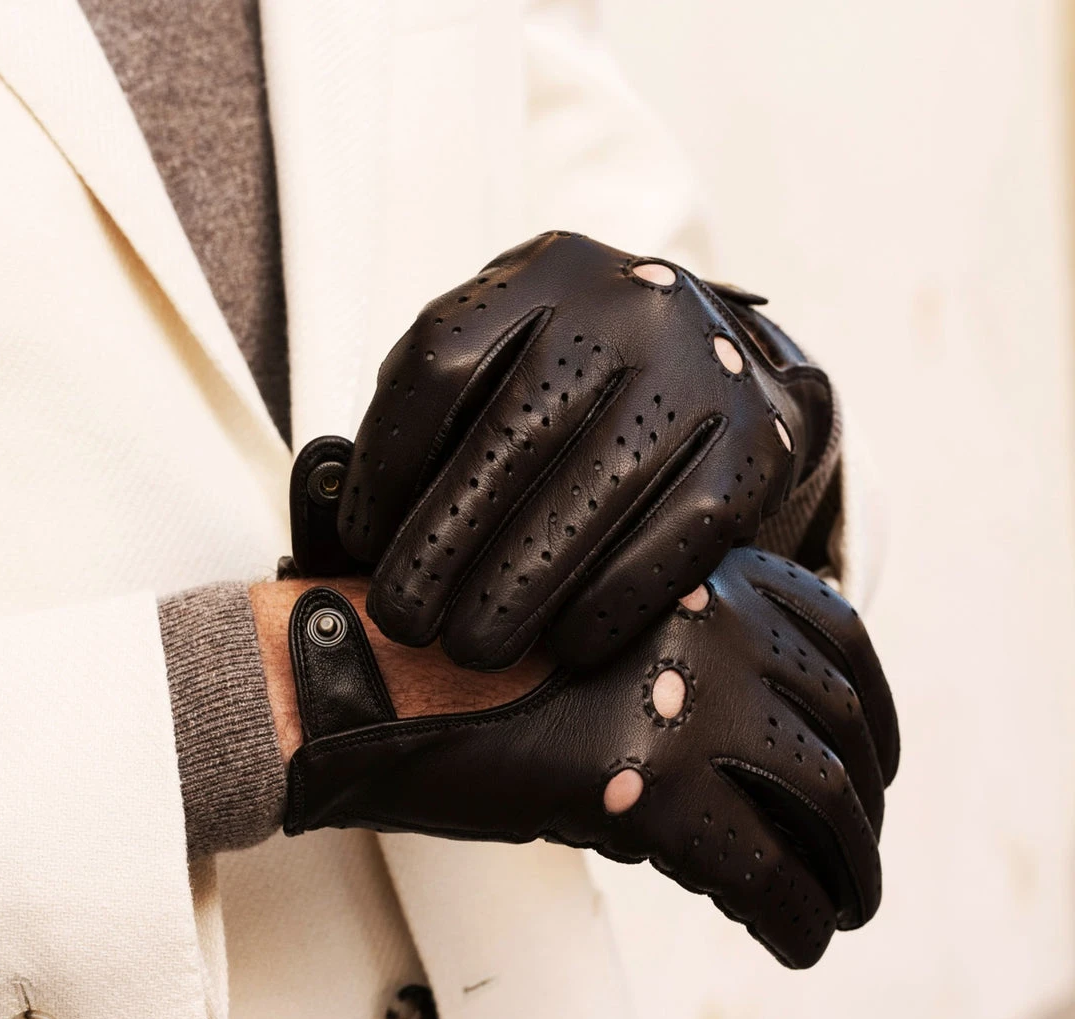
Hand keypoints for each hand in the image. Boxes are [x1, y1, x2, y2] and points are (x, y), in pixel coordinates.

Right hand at [283, 547, 897, 968]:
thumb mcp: (595, 617)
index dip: (874, 709)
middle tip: (857, 856)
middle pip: (843, 726)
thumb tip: (753, 747)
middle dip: (866, 805)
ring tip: (841, 907)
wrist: (368, 675)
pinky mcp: (651, 789)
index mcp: (701, 571)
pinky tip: (793, 941)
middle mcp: (713, 624)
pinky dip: (797, 921)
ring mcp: (689, 704)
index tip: (873, 760)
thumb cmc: (466, 653)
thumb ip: (683, 652)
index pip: (841, 634)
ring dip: (849, 869)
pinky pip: (766, 877)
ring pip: (826, 803)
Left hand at [325, 231, 833, 669]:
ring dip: (517, 589)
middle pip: (512, 435)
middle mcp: (631, 306)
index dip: (385, 463)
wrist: (728, 368)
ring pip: (590, 496)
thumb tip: (355, 529)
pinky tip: (566, 643)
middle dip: (442, 546)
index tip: (359, 542)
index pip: (441, 360)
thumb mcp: (514, 353)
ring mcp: (705, 372)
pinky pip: (673, 540)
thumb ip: (446, 412)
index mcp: (547, 272)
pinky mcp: (759, 446)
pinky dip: (608, 602)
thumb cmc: (586, 380)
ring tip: (469, 649)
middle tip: (402, 620)